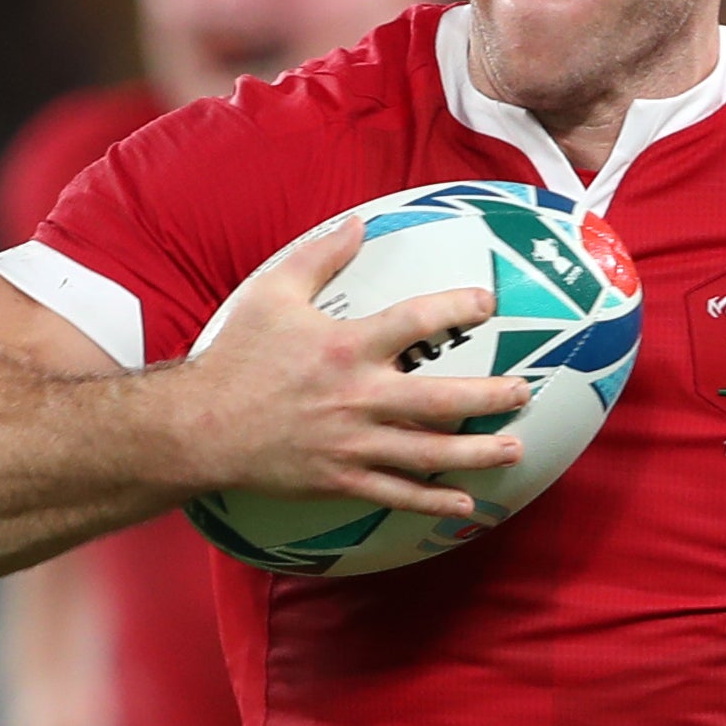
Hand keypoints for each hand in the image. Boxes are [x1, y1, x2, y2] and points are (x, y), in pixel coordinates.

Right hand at [174, 216, 528, 518]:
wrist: (201, 426)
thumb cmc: (237, 357)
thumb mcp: (272, 293)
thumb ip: (319, 256)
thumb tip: (357, 222)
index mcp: (347, 347)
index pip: (416, 321)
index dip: (457, 307)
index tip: (486, 302)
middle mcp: (360, 396)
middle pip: (442, 399)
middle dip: (490, 396)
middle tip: (524, 391)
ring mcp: (354, 442)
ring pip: (430, 452)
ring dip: (478, 453)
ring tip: (514, 447)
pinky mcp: (343, 478)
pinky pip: (398, 493)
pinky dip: (434, 500)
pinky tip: (467, 503)